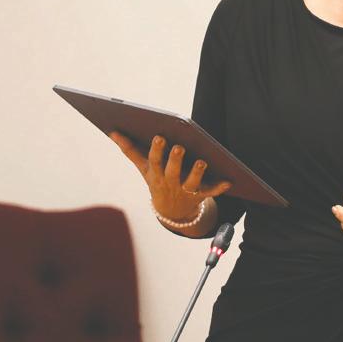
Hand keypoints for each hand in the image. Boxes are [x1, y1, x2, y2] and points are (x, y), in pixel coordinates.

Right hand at [109, 131, 232, 221]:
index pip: (155, 161)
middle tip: (180, 146)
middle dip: (175, 160)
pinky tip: (229, 181)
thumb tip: (113, 131)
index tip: (158, 137)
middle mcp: (171, 182)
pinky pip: (211, 192)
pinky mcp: (201, 195)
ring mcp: (186, 190)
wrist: (172, 211)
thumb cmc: (158, 179)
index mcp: (156, 174)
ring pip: (192, 182)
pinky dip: (220, 188)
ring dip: (197, 173)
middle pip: (173, 171)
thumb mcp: (144, 168)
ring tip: (202, 161)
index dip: (156, 151)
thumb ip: (130, 149)